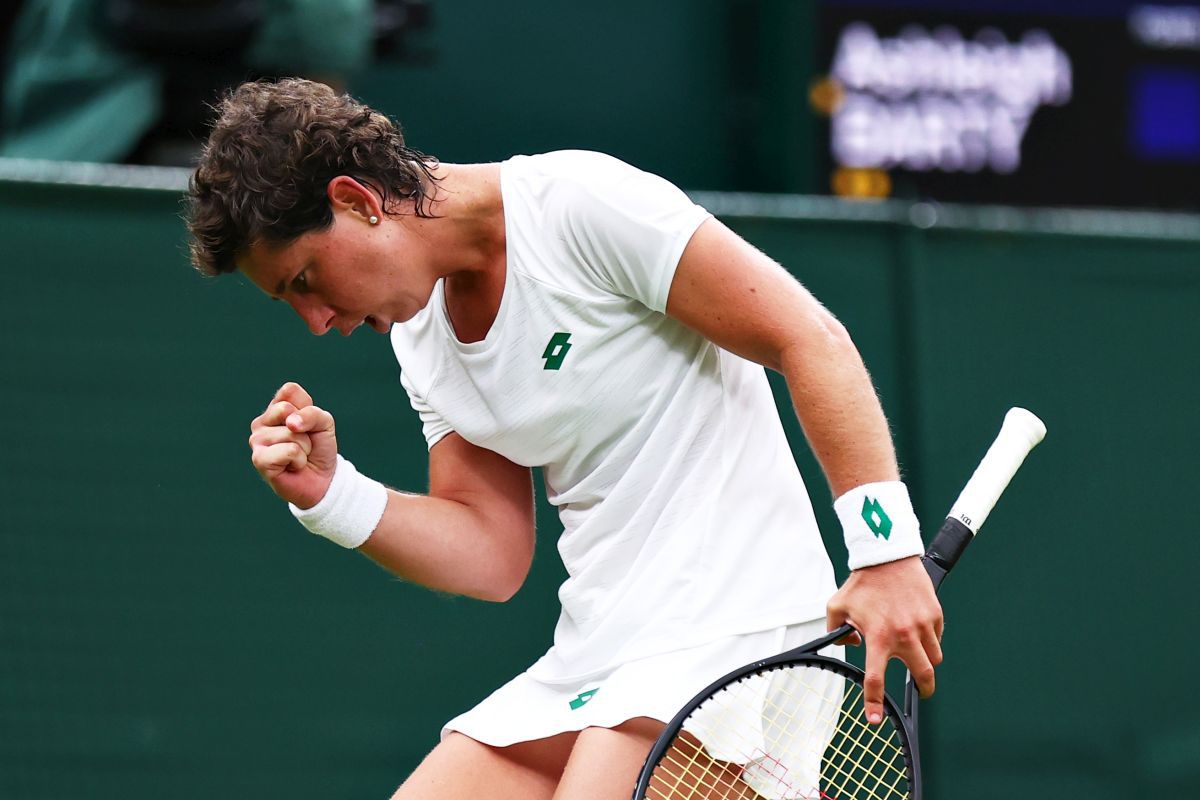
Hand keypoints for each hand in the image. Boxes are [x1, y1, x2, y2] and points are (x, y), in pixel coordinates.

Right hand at [248, 382, 338, 507]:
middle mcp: (260, 423)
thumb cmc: (319, 448)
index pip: (289, 391)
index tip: (308, 425)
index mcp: (274, 408)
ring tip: (298, 456)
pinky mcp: (259, 459)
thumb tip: (290, 423)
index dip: (307, 408)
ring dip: (304, 448)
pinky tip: (292, 466)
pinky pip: (289, 450)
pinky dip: (299, 460)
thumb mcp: (324, 423)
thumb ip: (312, 414)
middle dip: (306, 429)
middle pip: (287, 410)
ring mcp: (256, 441)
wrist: (322, 479)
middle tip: (304, 444)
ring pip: (290, 433)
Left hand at [826, 556, 943, 724]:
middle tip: (921, 691)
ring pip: (934, 657)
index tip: (875, 719)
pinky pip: (937, 636)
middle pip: (924, 676)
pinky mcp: (935, 615)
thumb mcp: (836, 607)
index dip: (874, 702)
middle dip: (924, 689)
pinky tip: (918, 629)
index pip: (876, 678)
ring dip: (927, 661)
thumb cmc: (862, 582)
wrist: (887, 557)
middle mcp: (904, 635)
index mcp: (878, 636)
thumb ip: (835, 631)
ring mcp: (923, 625)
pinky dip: (930, 639)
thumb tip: (848, 645)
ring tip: (916, 654)